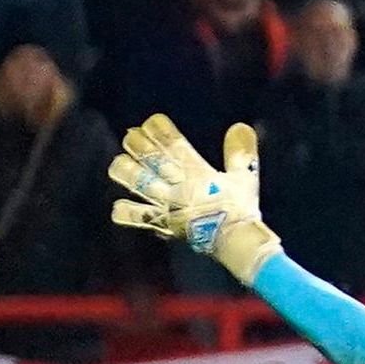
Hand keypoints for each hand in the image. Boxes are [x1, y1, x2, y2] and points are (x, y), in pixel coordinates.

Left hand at [108, 115, 281, 284]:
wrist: (233, 241)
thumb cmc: (240, 210)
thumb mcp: (245, 178)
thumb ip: (241, 153)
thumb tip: (240, 126)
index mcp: (196, 172)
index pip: (172, 144)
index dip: (159, 130)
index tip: (152, 121)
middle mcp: (176, 186)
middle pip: (149, 159)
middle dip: (137, 144)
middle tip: (132, 136)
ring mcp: (165, 205)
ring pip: (136, 182)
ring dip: (125, 170)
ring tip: (120, 163)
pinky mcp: (161, 224)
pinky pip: (136, 217)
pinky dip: (125, 211)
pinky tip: (119, 206)